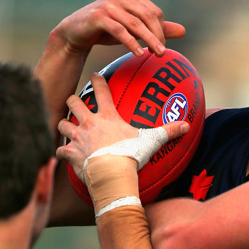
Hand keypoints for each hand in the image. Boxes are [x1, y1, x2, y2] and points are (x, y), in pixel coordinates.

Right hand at [52, 0, 185, 58]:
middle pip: (147, 17)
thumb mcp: (133, 29)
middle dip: (158, 35)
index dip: (161, 30)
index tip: (163, 48)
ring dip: (148, 40)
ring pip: (135, 23)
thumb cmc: (106, 29)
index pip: (154, 12)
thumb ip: (156, 29)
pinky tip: (138, 53)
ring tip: (157, 54)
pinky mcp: (98, 17)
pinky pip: (119, 30)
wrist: (75, 32)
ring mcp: (108, 5)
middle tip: (163, 54)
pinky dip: (131, 42)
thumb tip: (184, 31)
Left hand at [56, 72, 188, 179]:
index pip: (101, 91)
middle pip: (74, 102)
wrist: (112, 173)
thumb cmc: (131, 154)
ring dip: (64, 125)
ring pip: (62, 123)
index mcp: (107, 116)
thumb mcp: (152, 141)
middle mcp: (89, 123)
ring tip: (66, 127)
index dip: (97, 80)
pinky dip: (61, 151)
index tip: (94, 75)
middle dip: (73, 100)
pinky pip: (61, 149)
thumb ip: (168, 131)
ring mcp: (78, 138)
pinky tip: (63, 154)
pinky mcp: (71, 154)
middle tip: (75, 102)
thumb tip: (187, 125)